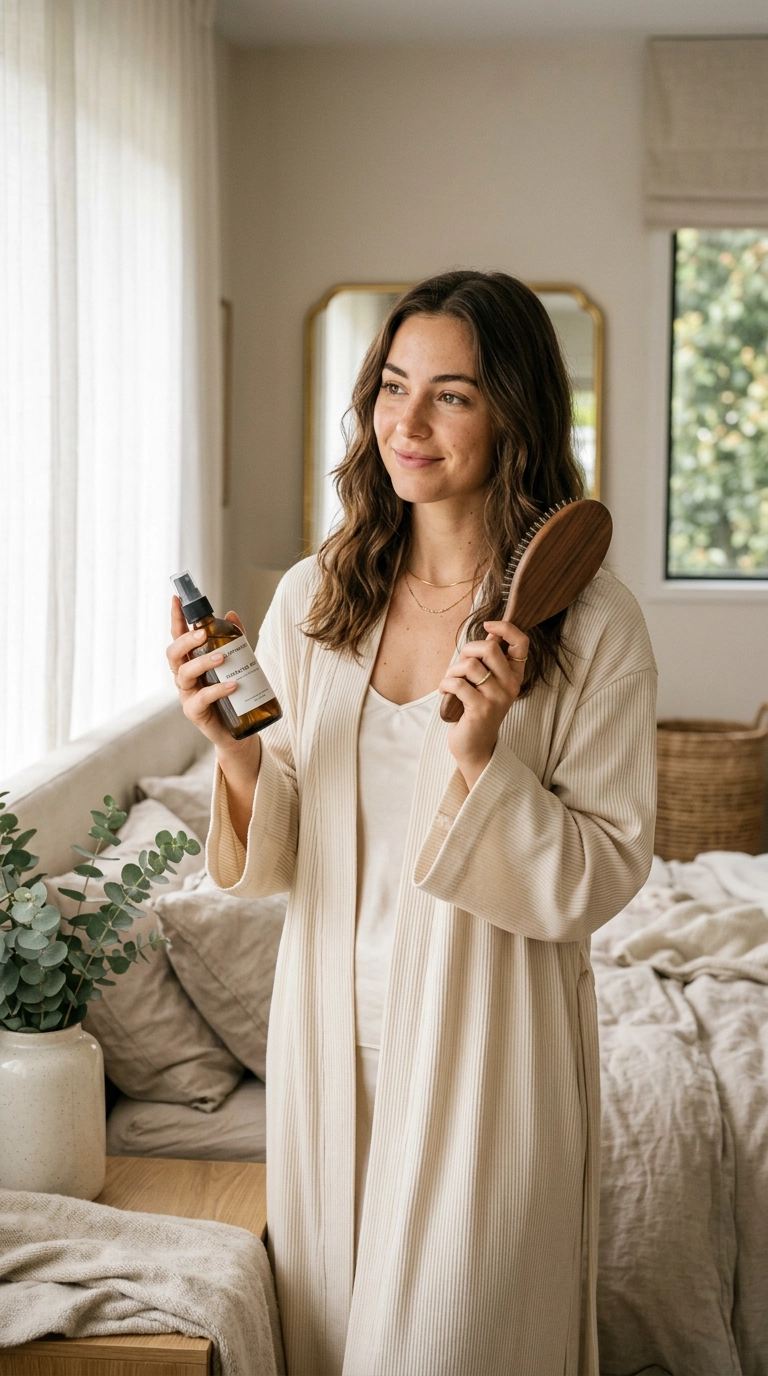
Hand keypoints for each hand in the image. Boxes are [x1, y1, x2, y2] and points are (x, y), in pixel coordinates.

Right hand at [166, 596, 250, 751]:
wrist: (238, 728)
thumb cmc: (233, 692)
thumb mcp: (237, 662)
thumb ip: (234, 639)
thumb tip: (232, 614)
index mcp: (190, 660)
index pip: (178, 636)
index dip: (176, 618)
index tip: (176, 599)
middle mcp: (184, 676)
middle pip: (173, 653)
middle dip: (186, 640)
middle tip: (204, 632)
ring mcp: (186, 694)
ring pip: (184, 673)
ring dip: (203, 662)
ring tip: (223, 657)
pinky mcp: (194, 711)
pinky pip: (201, 698)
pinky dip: (217, 690)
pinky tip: (232, 684)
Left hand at [438, 620, 528, 788]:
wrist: (475, 746)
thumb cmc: (476, 709)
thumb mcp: (487, 683)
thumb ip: (490, 660)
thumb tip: (491, 631)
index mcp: (515, 675)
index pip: (521, 642)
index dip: (505, 627)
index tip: (487, 626)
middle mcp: (511, 685)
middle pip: (489, 648)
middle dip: (467, 651)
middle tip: (459, 666)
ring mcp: (497, 698)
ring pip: (470, 665)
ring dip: (453, 670)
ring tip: (450, 681)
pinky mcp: (480, 709)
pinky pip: (458, 683)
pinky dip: (446, 684)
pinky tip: (445, 692)